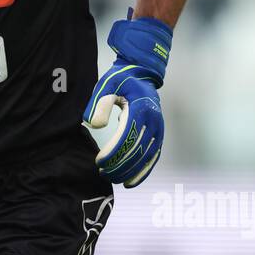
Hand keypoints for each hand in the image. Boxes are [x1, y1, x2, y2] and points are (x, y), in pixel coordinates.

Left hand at [83, 9, 172, 186]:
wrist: (142, 73)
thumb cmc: (121, 79)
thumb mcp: (107, 84)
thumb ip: (99, 103)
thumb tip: (94, 125)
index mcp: (141, 109)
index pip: (127, 137)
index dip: (114, 153)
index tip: (99, 162)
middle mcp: (154, 120)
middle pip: (138, 150)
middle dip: (120, 165)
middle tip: (103, 173)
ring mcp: (159, 128)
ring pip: (148, 157)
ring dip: (131, 171)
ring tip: (114, 179)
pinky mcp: (159, 134)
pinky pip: (154, 157)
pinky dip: (144, 171)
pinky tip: (131, 181)